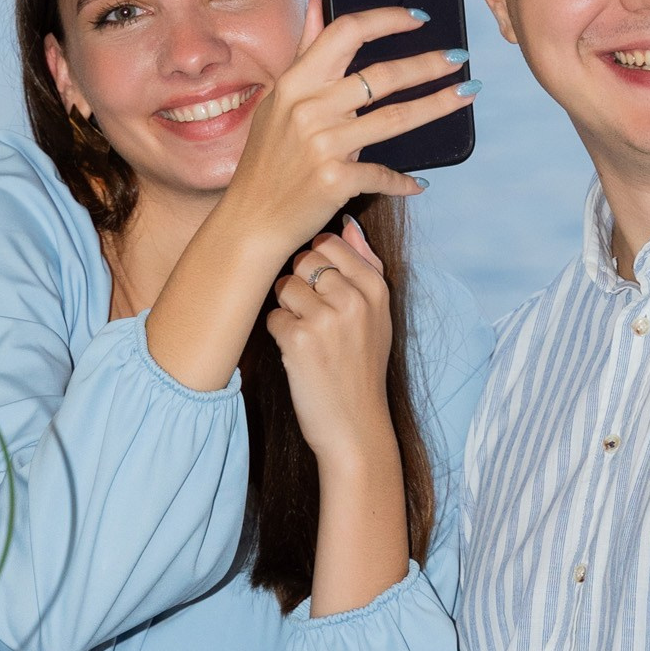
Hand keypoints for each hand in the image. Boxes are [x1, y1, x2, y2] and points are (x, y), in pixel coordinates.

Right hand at [139, 3, 466, 399]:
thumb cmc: (266, 159)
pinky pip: (384, 174)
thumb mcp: (277, 100)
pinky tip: (419, 182)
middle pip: (382, 75)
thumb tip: (317, 3)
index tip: (418, 18)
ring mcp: (323, 145)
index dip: (387, 19)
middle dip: (428, 64)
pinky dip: (404, 180)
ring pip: (397, 118)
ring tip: (466, 94)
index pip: (346, 32)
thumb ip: (303, 51)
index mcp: (295, 82)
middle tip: (458, 57)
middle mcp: (309, 108)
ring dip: (438, 104)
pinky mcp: (336, 180)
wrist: (251, 221)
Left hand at [266, 219, 410, 615]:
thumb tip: (347, 223)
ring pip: (284, 285)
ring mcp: (327, 319)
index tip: (321, 288)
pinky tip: (297, 354)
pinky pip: (272, 315)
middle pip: (303, 257)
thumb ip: (364, 266)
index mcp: (377, 288)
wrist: (355, 427)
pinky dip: (277, 333)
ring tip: (306, 336)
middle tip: (310, 314)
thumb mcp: (377, 317)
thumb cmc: (361, 369)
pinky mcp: (299, 340)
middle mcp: (354, 298)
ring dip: (286, 308)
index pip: (330, 242)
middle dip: (298, 281)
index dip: (316, 262)